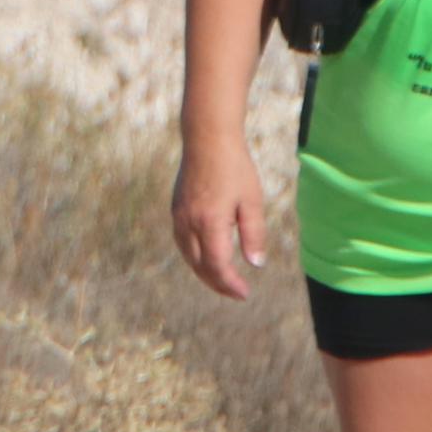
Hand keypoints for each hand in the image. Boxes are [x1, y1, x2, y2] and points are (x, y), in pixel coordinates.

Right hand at [171, 139, 272, 300]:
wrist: (207, 139)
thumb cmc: (234, 168)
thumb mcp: (252, 201)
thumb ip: (253, 234)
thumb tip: (256, 264)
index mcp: (210, 222)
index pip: (217, 265)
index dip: (230, 284)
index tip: (245, 293)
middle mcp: (189, 223)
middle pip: (200, 266)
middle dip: (218, 283)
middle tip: (236, 292)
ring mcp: (179, 216)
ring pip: (189, 257)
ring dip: (205, 273)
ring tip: (222, 280)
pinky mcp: (176, 209)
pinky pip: (183, 243)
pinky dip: (195, 257)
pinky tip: (207, 257)